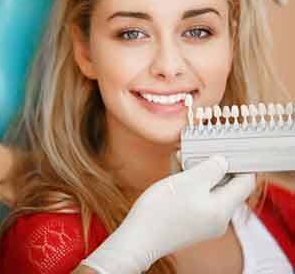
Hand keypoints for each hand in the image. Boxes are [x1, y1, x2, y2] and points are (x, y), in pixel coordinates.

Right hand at [81, 155, 255, 273]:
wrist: (138, 238)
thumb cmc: (162, 210)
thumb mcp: (189, 181)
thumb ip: (211, 168)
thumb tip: (224, 161)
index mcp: (223, 209)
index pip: (246, 182)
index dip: (242, 162)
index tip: (230, 147)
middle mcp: (218, 219)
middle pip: (227, 186)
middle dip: (213, 165)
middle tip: (198, 149)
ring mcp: (204, 222)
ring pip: (209, 190)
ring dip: (198, 172)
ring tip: (181, 157)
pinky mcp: (191, 223)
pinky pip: (198, 198)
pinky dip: (190, 184)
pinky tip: (176, 172)